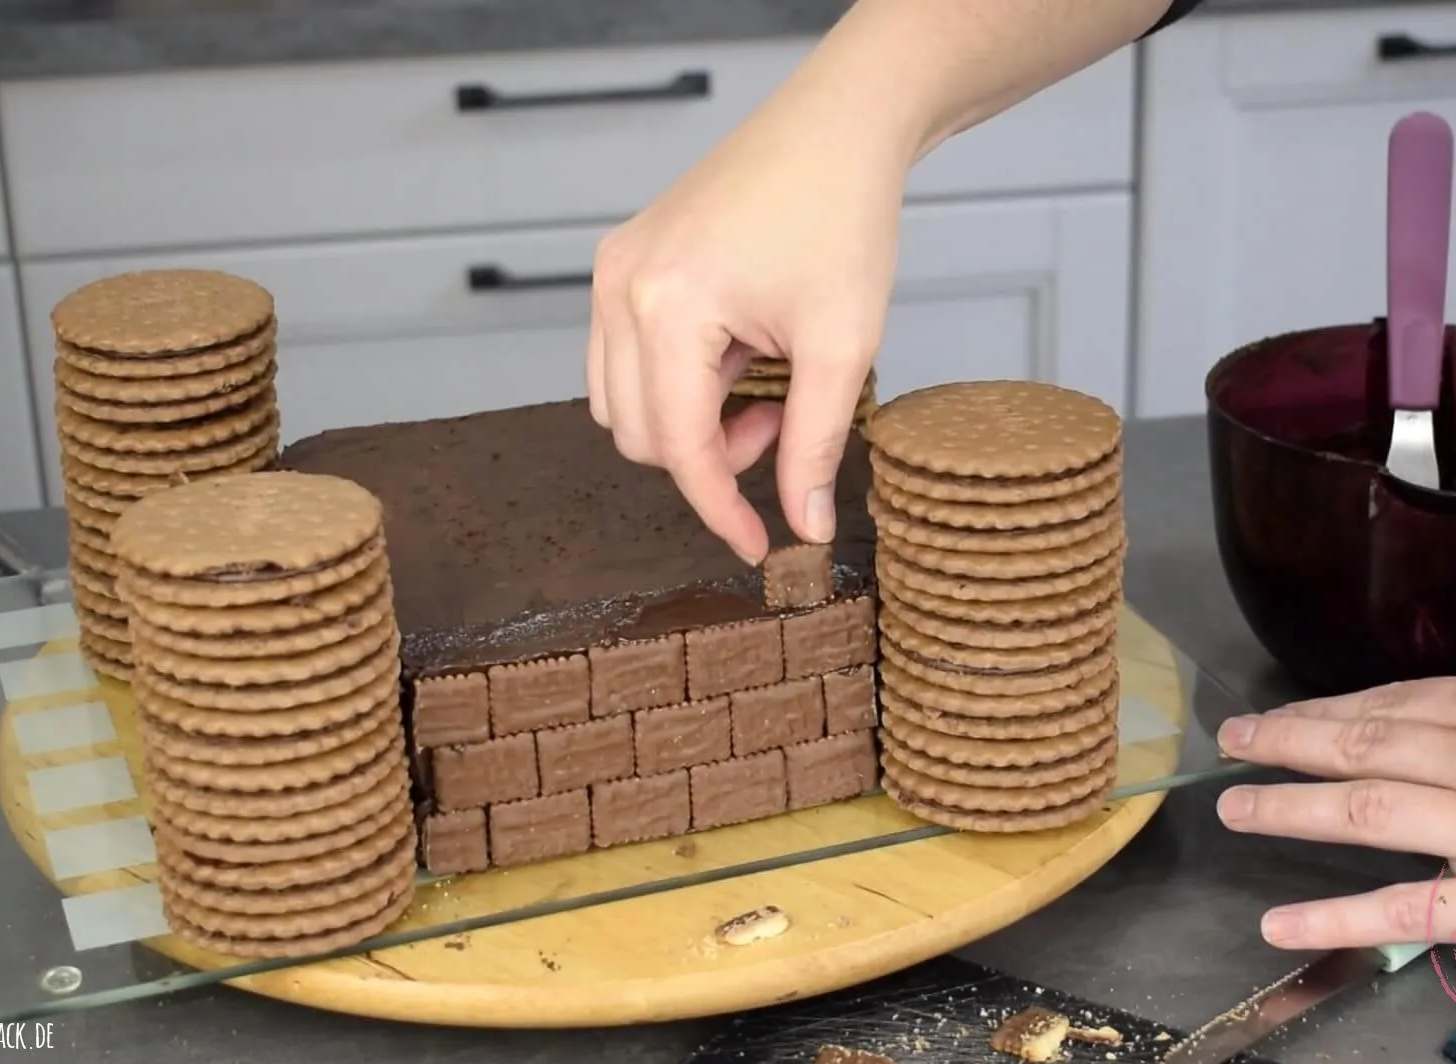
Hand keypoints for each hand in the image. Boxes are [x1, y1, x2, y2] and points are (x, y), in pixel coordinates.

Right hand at [587, 92, 903, 564]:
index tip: (759, 545)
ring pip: (621, 402)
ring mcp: (612, 271)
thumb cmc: (843, 216)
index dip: (721, 508)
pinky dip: (674, 382)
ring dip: (687, 422)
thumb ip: (814, 447)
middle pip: (637, 434)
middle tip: (781, 426)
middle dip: (710, 454)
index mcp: (666, 305)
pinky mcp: (621, 261)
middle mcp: (620, 287)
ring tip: (761, 386)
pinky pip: (622, 359)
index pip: (678, 446)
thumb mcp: (842, 345)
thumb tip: (804, 527)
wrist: (837, 127)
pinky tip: (735, 356)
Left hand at [1215, 674, 1455, 968]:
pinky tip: (1282, 924)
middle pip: (1360, 742)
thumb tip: (1436, 725)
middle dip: (1285, 741)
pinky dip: (1334, 918)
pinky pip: (1403, 909)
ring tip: (1235, 810)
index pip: (1391, 702)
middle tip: (1233, 743)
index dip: (1326, 709)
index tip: (1284, 715)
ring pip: (1363, 809)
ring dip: (1287, 808)